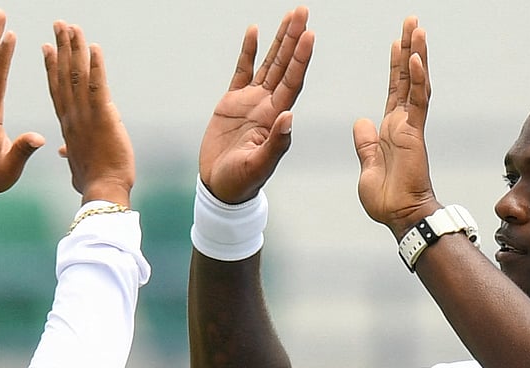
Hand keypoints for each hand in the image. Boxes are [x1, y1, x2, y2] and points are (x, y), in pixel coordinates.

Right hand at [43, 21, 133, 205]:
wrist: (101, 191)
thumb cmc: (91, 182)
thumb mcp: (76, 166)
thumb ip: (69, 153)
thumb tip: (63, 151)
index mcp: (67, 125)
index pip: (56, 90)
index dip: (51, 67)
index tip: (47, 48)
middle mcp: (72, 115)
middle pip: (63, 75)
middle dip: (61, 47)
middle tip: (59, 24)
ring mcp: (86, 115)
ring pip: (78, 75)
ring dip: (76, 49)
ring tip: (72, 27)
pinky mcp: (103, 117)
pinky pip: (98, 86)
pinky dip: (96, 66)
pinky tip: (94, 48)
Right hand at [198, 6, 313, 203]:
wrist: (221, 188)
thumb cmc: (241, 183)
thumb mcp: (258, 166)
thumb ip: (275, 143)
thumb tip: (289, 117)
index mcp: (276, 118)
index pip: (293, 82)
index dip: (301, 59)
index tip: (309, 35)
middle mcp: (268, 105)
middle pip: (285, 65)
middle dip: (294, 38)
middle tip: (302, 12)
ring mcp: (251, 102)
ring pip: (269, 63)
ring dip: (279, 40)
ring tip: (290, 16)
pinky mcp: (232, 103)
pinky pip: (242, 71)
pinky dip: (249, 51)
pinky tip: (254, 31)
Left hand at [353, 17, 441, 237]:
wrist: (400, 216)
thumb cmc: (386, 199)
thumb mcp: (366, 166)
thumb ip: (365, 144)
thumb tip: (361, 123)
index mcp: (390, 130)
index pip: (395, 91)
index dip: (396, 67)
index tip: (398, 44)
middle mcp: (403, 124)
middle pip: (406, 79)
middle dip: (409, 49)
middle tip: (412, 22)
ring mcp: (410, 127)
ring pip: (415, 83)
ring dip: (416, 55)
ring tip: (417, 28)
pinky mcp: (414, 134)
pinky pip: (416, 102)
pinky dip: (416, 80)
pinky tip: (415, 59)